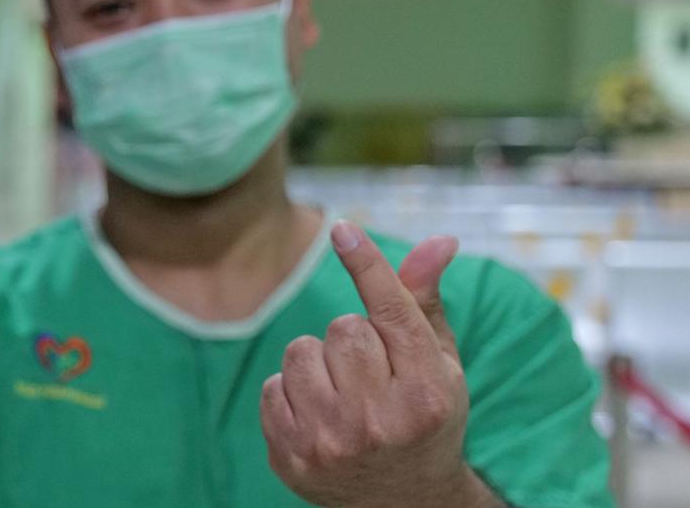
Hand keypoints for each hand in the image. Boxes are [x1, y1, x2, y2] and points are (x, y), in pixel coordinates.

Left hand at [260, 221, 484, 507]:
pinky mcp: (291, 457)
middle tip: (371, 374)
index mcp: (426, 394)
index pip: (391, 313)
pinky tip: (318, 417)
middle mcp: (380, 421)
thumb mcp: (438, 365)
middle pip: (342, 328)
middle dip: (353, 339)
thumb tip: (440, 240)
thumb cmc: (423, 417)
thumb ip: (425, 301)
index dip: (367, 266)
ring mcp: (332, 443)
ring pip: (300, 351)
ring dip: (317, 362)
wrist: (402, 503)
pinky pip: (272, 386)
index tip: (343, 230)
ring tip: (342, 393)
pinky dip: (291, 393)